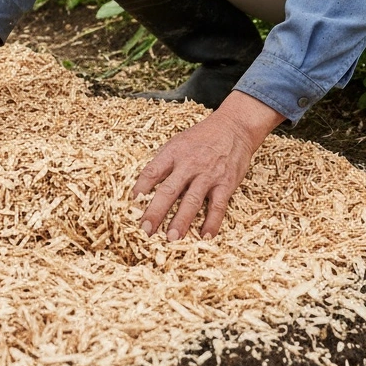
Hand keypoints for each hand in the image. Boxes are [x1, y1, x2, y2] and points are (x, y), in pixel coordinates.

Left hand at [131, 91, 284, 239]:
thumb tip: (147, 184)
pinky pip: (217, 206)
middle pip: (168, 191)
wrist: (233, 127)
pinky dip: (212, 222)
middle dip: (156, 212)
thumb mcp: (178, 142)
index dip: (141, 188)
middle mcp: (189, 164)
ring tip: (171, 237)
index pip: (152, 172)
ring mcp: (208, 175)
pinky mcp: (225, 183)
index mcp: (173, 153)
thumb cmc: (202, 137)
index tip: (132, 203)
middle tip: (146, 230)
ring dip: (181, 221)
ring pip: (192, 201)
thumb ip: (165, 161)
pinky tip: (205, 235)